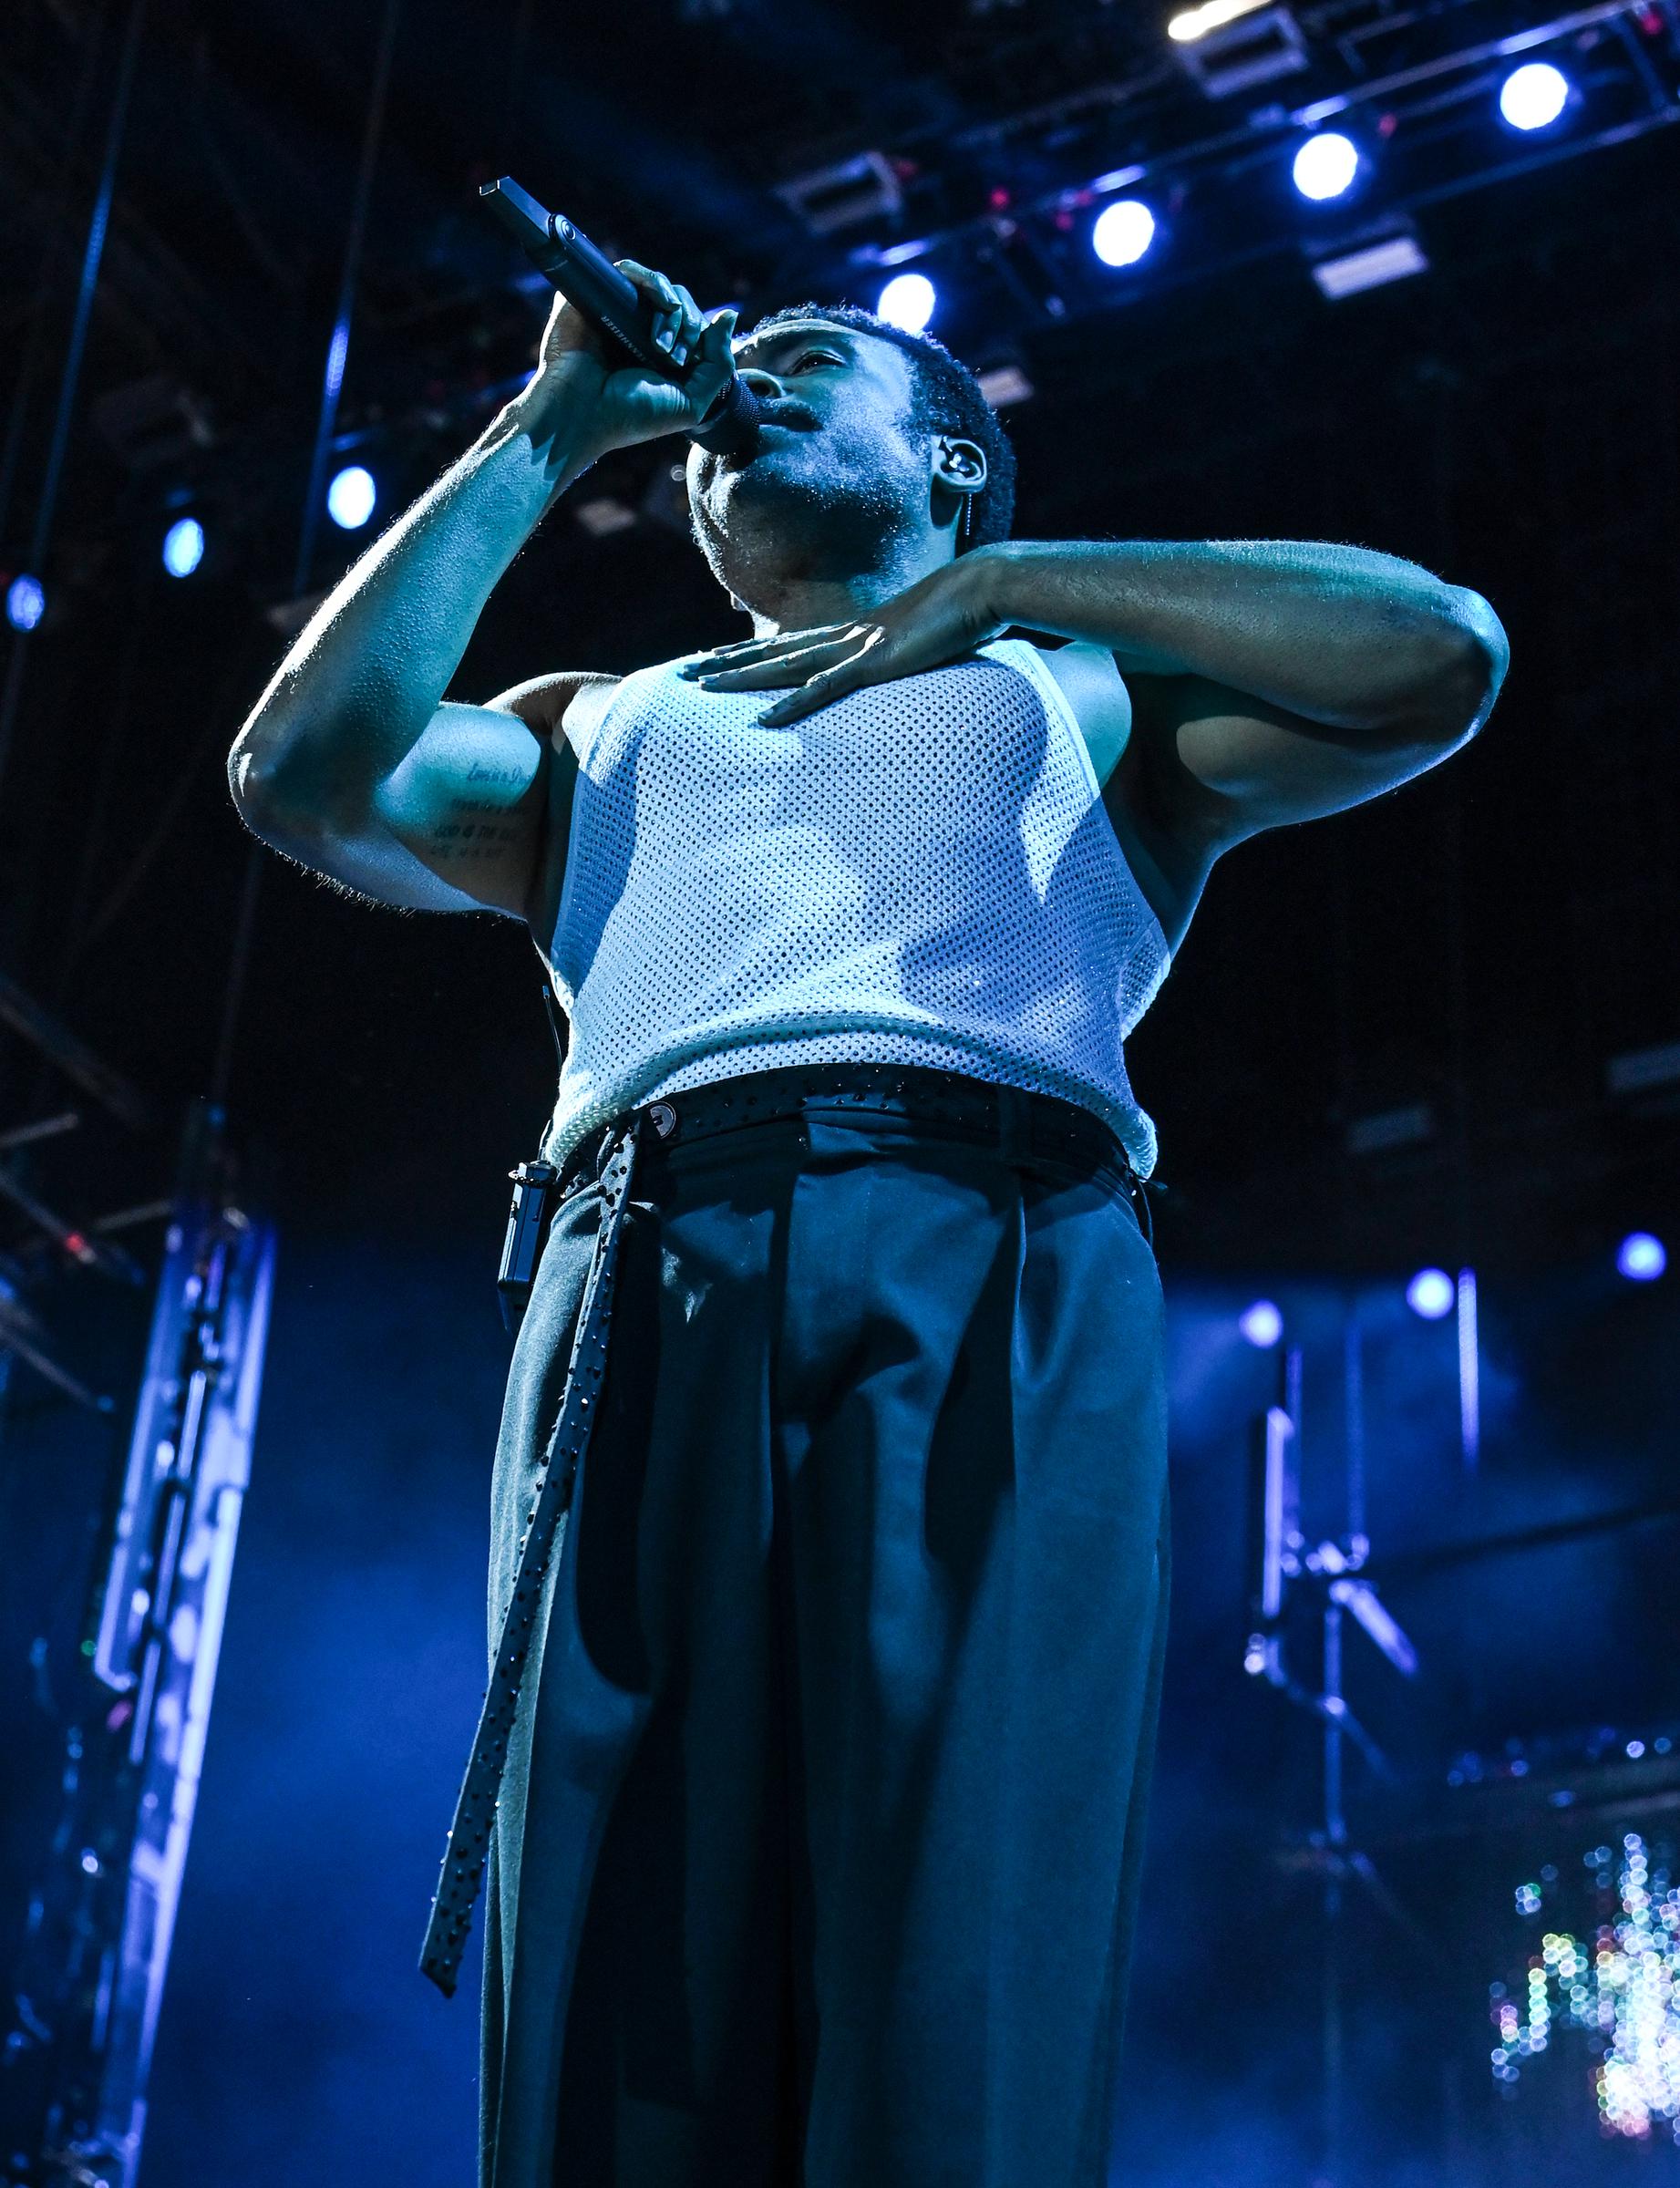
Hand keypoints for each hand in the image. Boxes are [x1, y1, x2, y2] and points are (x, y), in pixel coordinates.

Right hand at [528, 261, 739, 455]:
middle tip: (672, 356)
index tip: (683, 364)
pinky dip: (651, 280)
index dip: (701, 336)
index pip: (696, 325)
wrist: (580, 414)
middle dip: (688, 326)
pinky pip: (630, 271)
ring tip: (660, 343)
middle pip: (682, 302)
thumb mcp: (691, 403)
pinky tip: (661, 301)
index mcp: (664, 356)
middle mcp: (642, 332)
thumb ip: (719, 364)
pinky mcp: (599, 296)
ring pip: (660, 285)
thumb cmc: (631, 416)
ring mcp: (620, 312)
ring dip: (673, 308)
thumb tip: (729, 316)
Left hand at [677, 552, 1007, 724]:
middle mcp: (846, 637)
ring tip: (699, 686)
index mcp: (857, 633)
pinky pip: (822, 690)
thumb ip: (910, 651)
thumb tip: (908, 659)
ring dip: (740, 678)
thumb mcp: (928, 638)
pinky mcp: (874, 664)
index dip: (753, 652)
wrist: (984, 587)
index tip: (719, 658)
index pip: (793, 644)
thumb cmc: (966, 612)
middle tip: (684, 672)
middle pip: (772, 653)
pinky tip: (761, 721)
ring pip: (783, 667)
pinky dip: (790, 707)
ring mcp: (857, 649)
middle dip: (727, 663)